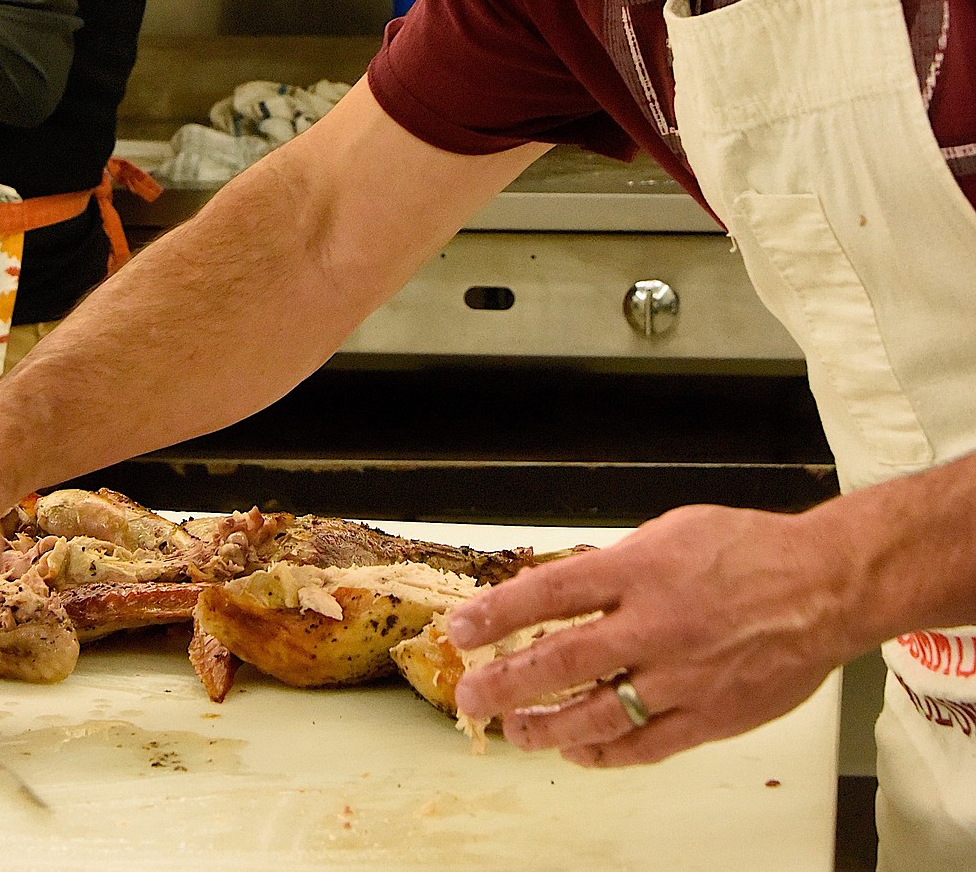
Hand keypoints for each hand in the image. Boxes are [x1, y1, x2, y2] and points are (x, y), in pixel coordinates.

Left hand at [447, 504, 851, 766]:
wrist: (824, 586)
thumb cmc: (748, 549)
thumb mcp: (670, 531)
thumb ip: (617, 565)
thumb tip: (565, 589)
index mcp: (640, 570)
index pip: (550, 592)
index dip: (498, 613)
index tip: (461, 629)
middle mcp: (653, 626)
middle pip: (560, 661)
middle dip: (504, 682)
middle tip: (469, 694)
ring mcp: (681, 678)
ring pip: (595, 715)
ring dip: (545, 726)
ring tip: (513, 729)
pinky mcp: (709, 718)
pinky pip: (644, 746)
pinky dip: (603, 753)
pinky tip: (578, 752)